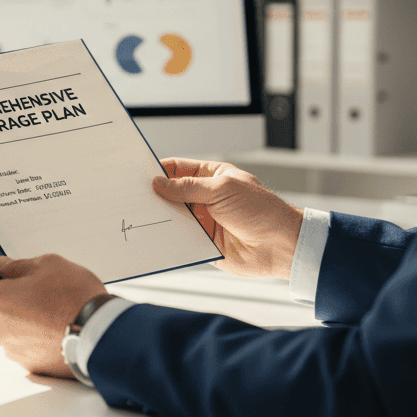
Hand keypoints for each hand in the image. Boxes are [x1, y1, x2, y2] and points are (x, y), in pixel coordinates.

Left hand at [0, 255, 106, 378]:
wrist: (101, 333)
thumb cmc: (73, 296)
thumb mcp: (47, 265)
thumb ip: (18, 266)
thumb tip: (3, 268)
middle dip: (6, 300)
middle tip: (34, 291)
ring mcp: (11, 350)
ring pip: (8, 329)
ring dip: (21, 321)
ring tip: (51, 311)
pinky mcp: (29, 365)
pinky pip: (24, 346)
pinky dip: (35, 338)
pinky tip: (56, 328)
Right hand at [152, 158, 302, 277]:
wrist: (280, 246)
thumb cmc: (262, 211)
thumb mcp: (222, 190)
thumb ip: (188, 187)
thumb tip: (160, 183)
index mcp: (212, 177)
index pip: (178, 169)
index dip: (159, 170)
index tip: (140, 174)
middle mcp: (206, 198)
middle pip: (171, 193)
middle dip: (155, 195)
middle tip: (135, 197)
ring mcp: (204, 220)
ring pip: (173, 217)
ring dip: (160, 217)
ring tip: (141, 216)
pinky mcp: (202, 242)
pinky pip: (179, 238)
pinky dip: (168, 237)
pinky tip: (156, 235)